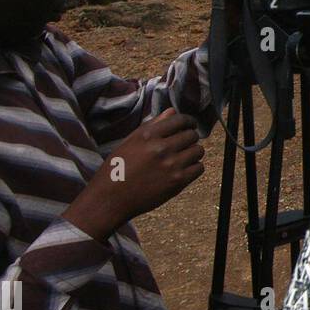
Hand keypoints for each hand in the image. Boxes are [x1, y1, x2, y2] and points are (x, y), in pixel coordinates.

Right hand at [64, 109, 205, 238]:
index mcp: (148, 135)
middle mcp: (161, 148)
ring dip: (193, 153)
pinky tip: (184, 169)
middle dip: (190, 138)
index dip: (188, 121)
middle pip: (192, 135)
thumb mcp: (130, 141)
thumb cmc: (117, 169)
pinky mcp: (177, 181)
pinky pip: (199, 168)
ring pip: (198, 150)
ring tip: (183, 157)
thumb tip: (172, 111)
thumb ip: (152, 125)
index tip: (189, 125)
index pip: (180, 119)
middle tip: (184, 144)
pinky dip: (194, 167)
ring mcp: (171, 165)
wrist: (110, 198)